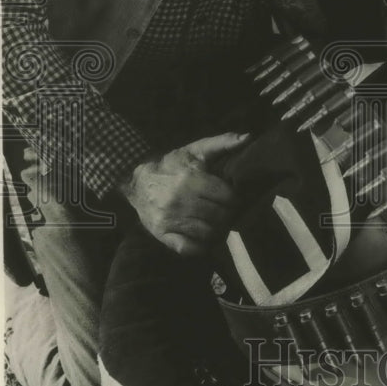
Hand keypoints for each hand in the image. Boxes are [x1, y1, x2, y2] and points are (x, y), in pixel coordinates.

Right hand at [118, 133, 248, 255]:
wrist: (137, 180)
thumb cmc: (172, 165)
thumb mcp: (196, 150)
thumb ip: (223, 143)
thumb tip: (248, 137)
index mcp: (191, 179)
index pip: (227, 198)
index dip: (234, 200)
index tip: (232, 199)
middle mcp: (180, 200)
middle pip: (220, 217)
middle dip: (227, 216)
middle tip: (226, 213)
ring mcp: (170, 219)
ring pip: (208, 233)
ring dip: (216, 231)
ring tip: (216, 223)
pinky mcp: (162, 234)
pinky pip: (189, 248)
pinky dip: (200, 246)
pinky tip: (203, 237)